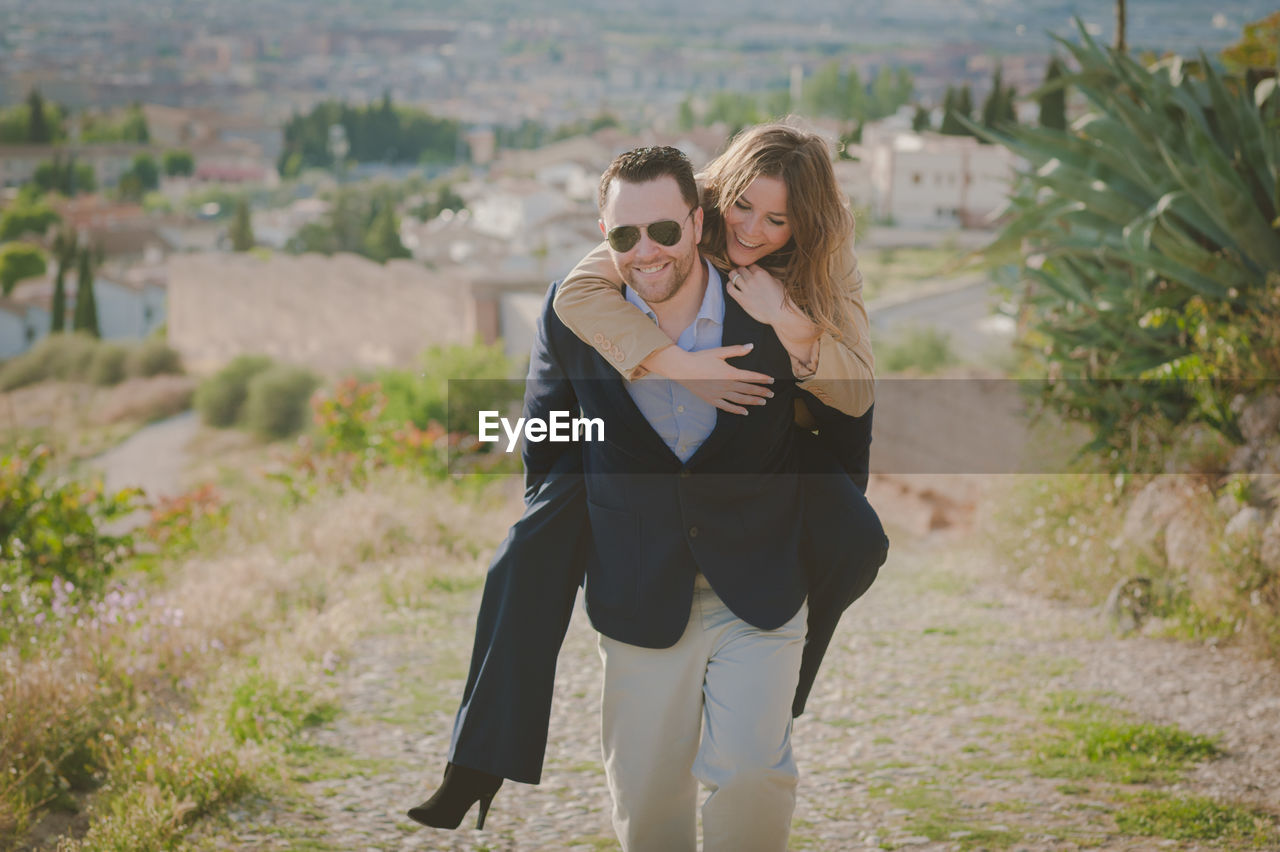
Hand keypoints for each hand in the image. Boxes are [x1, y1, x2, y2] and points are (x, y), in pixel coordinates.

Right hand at [641, 344, 774, 414]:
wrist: (683, 368)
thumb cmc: (700, 358)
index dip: (762, 379)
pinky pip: (727, 407)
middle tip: (771, 394)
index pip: (751, 377)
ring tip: (763, 402)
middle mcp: (726, 385)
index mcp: (730, 372)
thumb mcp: (719, 352)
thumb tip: (751, 346)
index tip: (772, 380)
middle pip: (748, 389)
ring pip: (740, 399)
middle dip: (761, 392)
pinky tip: (745, 412)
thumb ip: (737, 350)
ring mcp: (719, 394)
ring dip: (753, 401)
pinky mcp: (712, 399)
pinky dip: (737, 410)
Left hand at [730, 265, 820, 372]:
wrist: (780, 314)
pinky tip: (731, 286)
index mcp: (762, 273)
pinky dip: (729, 285)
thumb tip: (761, 276)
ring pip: (733, 275)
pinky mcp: (741, 299)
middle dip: (741, 271)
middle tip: (741, 275)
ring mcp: (746, 289)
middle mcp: (752, 279)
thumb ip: (767, 276)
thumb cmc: (781, 299)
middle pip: (741, 268)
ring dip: (733, 276)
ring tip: (735, 279)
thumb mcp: (777, 282)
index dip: (750, 268)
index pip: (751, 265)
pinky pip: (730, 288)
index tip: (750, 272)